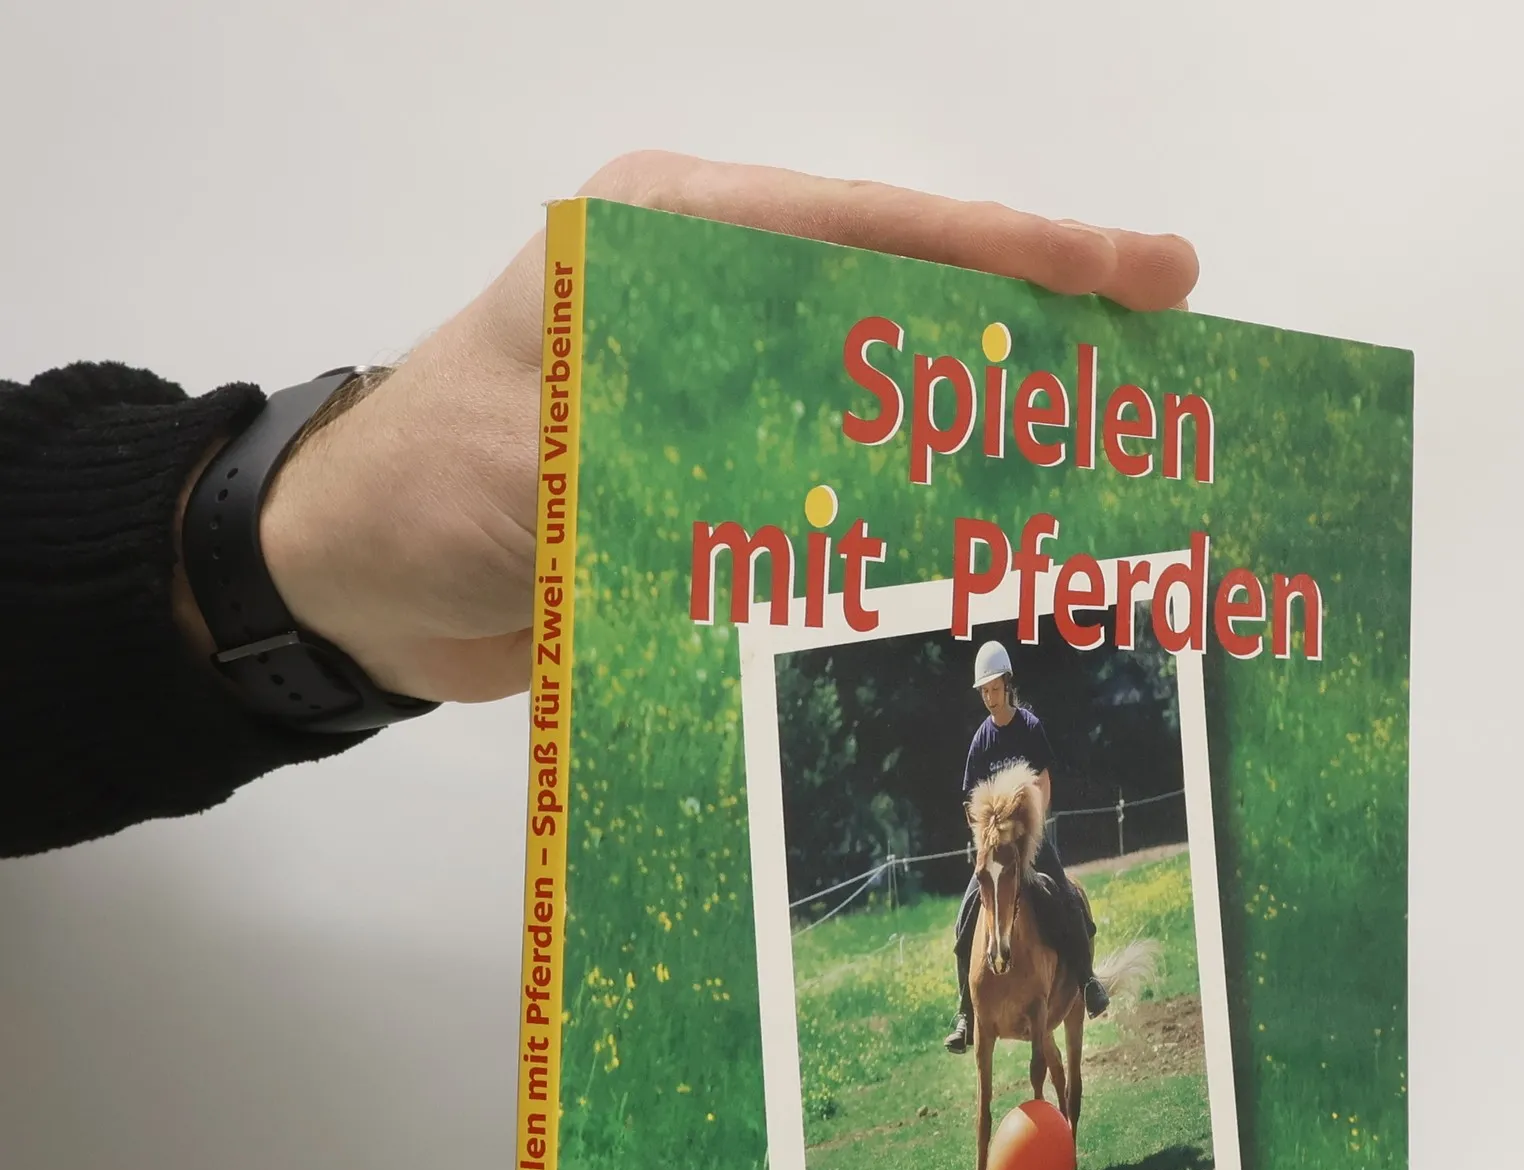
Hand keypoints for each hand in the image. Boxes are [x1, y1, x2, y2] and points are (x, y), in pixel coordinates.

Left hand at [239, 152, 1200, 704]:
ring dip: (996, 420)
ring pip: (891, 385)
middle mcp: (711, 297)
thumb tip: (861, 493)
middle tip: (1170, 355)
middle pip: (906, 295)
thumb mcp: (554, 459)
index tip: (1143, 275)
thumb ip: (698, 456)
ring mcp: (722, 384)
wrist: (350, 583)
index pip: (876, 229)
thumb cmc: (426, 497)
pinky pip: (850, 470)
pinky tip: (1004, 532)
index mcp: (671, 242)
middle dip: (1040, 326)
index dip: (1019, 254)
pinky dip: (926, 497)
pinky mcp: (723, 469)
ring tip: (1119, 449)